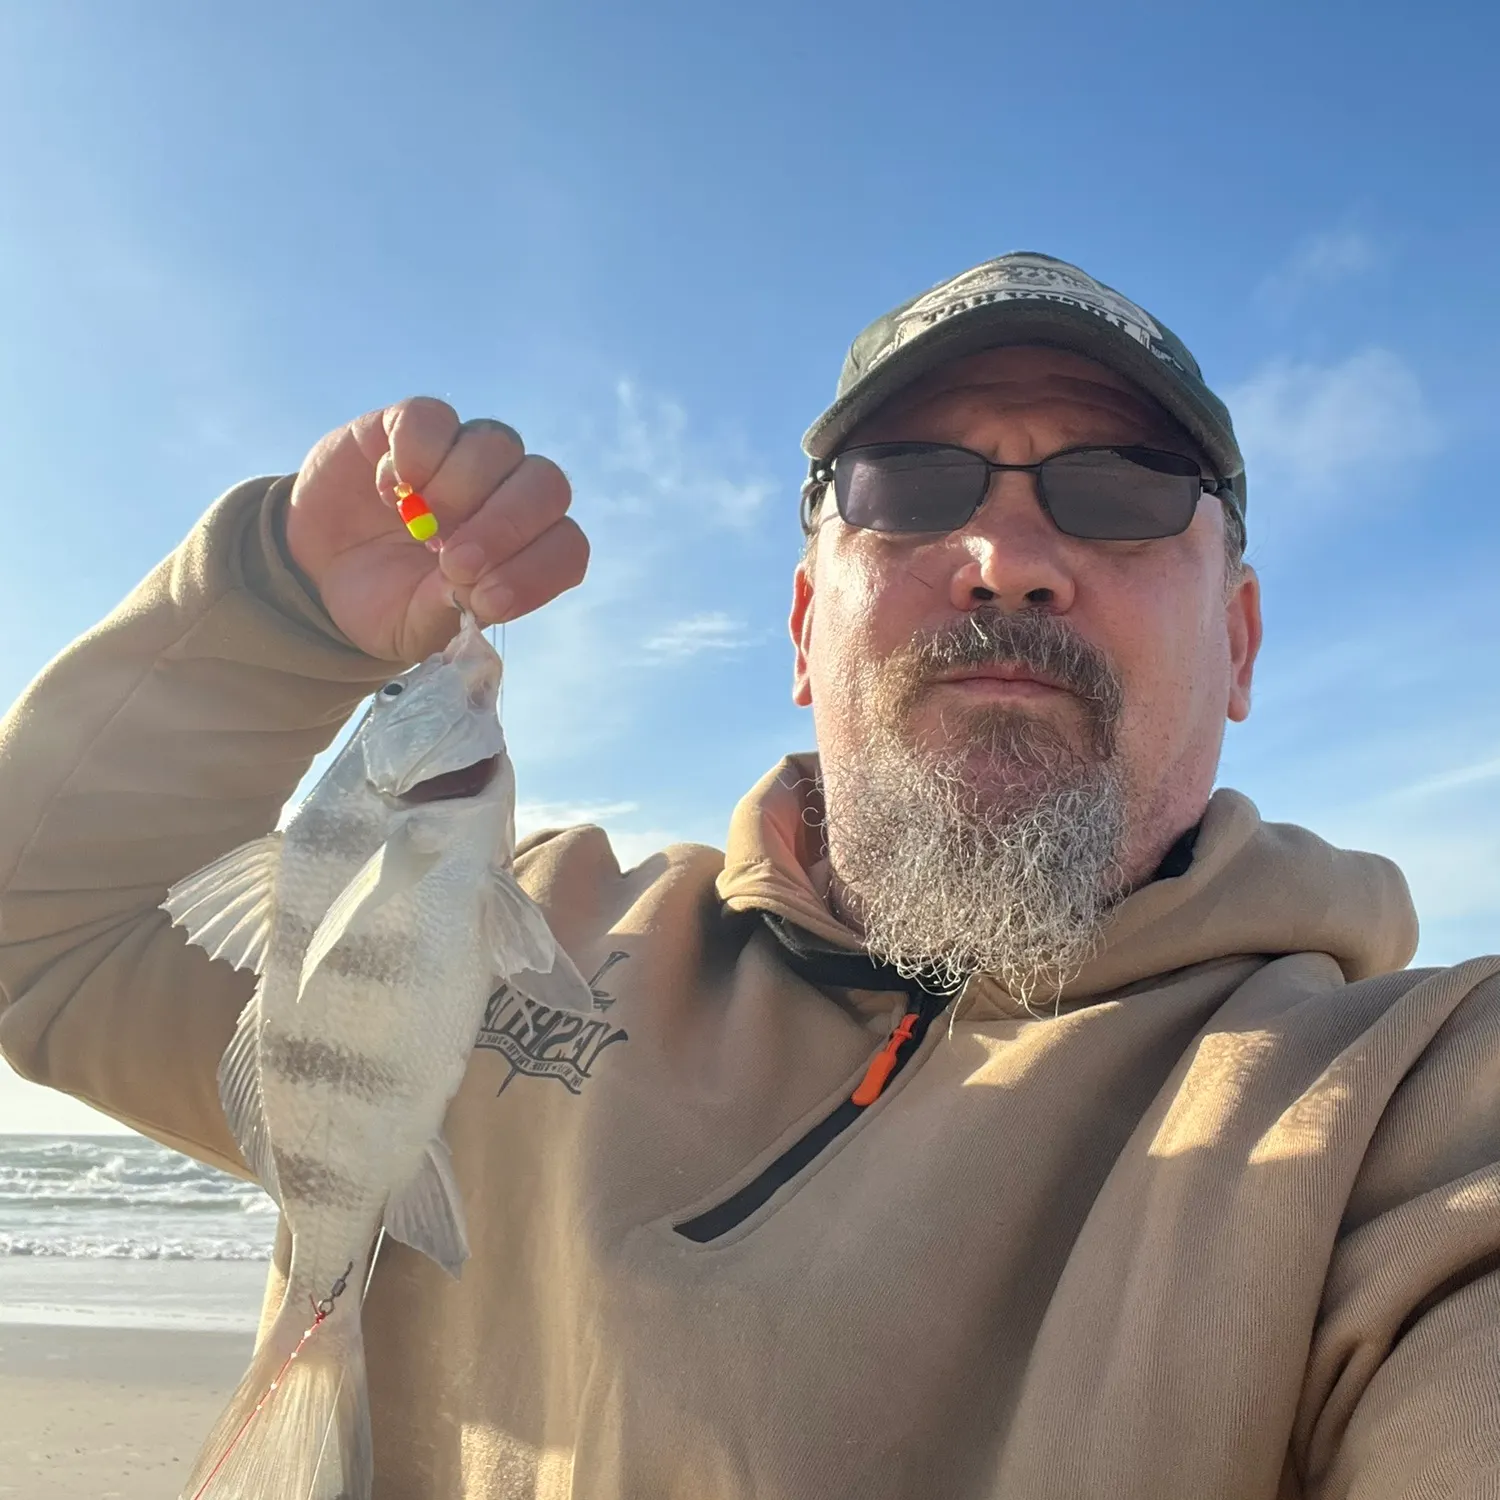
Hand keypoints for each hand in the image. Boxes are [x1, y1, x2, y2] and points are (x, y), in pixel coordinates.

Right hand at [284, 398, 588, 662]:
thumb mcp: (418, 626)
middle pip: (546, 484)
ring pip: (496, 444)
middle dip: (505, 525)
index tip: (486, 600)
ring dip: (459, 490)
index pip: (567, 546)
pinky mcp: (411, 425)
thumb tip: (475, 590)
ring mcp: (463, 454)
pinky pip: (433, 418)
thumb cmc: (387, 602)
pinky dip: (415, 455)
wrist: (318, 571)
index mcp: (525, 548)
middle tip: (454, 562)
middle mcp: (507, 492)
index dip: (538, 571)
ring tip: (417, 526)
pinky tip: (390, 493)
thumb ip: (452, 611)